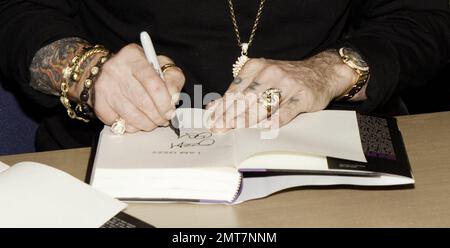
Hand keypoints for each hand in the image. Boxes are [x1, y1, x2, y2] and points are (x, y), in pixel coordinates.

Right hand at [90, 44, 184, 132]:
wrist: (109, 72)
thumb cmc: (141, 71)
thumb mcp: (161, 66)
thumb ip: (173, 80)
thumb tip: (173, 99)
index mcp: (133, 56)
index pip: (154, 84)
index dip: (165, 102)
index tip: (171, 111)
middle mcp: (116, 69)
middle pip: (143, 102)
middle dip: (158, 116)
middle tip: (164, 119)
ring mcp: (105, 87)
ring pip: (132, 116)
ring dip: (147, 124)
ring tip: (153, 122)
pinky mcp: (98, 103)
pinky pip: (119, 123)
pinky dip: (132, 126)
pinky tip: (136, 120)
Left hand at [207, 50, 357, 132]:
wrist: (321, 72)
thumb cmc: (285, 77)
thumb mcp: (260, 77)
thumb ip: (238, 91)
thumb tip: (213, 107)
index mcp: (257, 66)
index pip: (235, 89)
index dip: (222, 106)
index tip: (212, 119)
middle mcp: (271, 73)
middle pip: (246, 98)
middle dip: (230, 115)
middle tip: (219, 128)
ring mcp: (288, 84)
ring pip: (263, 105)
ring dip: (247, 120)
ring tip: (235, 130)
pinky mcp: (302, 96)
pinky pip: (285, 112)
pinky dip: (275, 122)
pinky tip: (266, 130)